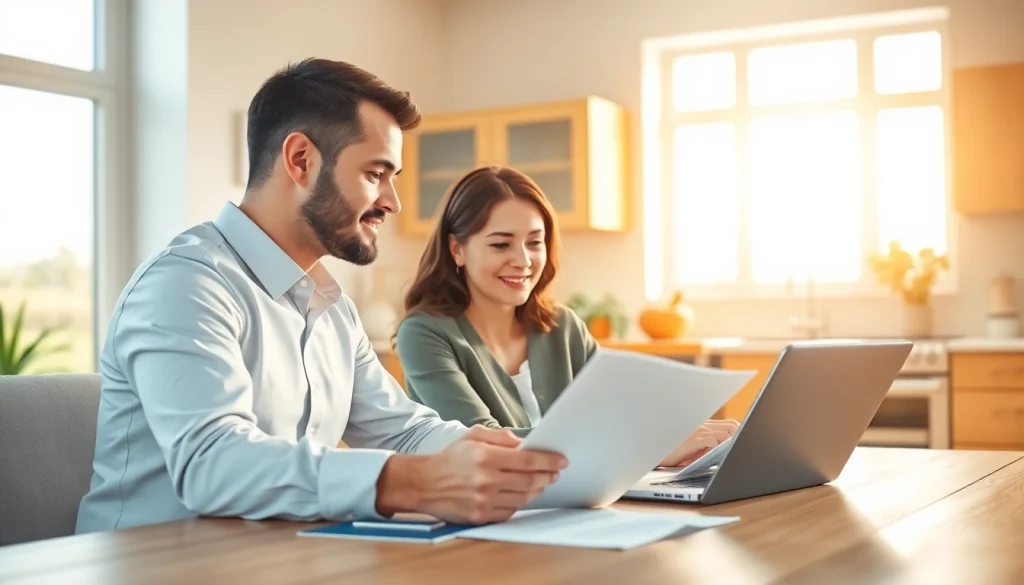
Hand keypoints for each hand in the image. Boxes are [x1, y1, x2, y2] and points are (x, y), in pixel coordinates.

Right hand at [375, 426, 566, 523]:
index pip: (527, 459)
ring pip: (523, 498)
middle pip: (529, 481)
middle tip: (554, 473)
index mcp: (485, 457)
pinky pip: (509, 511)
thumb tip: (524, 443)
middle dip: (547, 476)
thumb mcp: (472, 436)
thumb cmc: (449, 458)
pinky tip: (521, 495)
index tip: (561, 461)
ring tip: (541, 483)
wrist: (423, 483)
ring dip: (536, 490)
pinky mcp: (480, 516)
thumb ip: (500, 437)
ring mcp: (483, 500)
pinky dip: (519, 503)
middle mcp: (486, 480)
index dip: (548, 460)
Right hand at [658, 419, 739, 467]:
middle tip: (744, 449)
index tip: (746, 443)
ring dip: (734, 443)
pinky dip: (721, 448)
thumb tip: (724, 455)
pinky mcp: (693, 439)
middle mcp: (702, 425)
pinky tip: (723, 457)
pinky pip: (714, 441)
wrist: (651, 451)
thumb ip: (706, 448)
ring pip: (727, 432)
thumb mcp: (691, 450)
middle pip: (733, 425)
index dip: (740, 433)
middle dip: (742, 437)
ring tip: (737, 453)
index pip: (729, 424)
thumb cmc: (669, 453)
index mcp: (703, 426)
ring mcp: (698, 431)